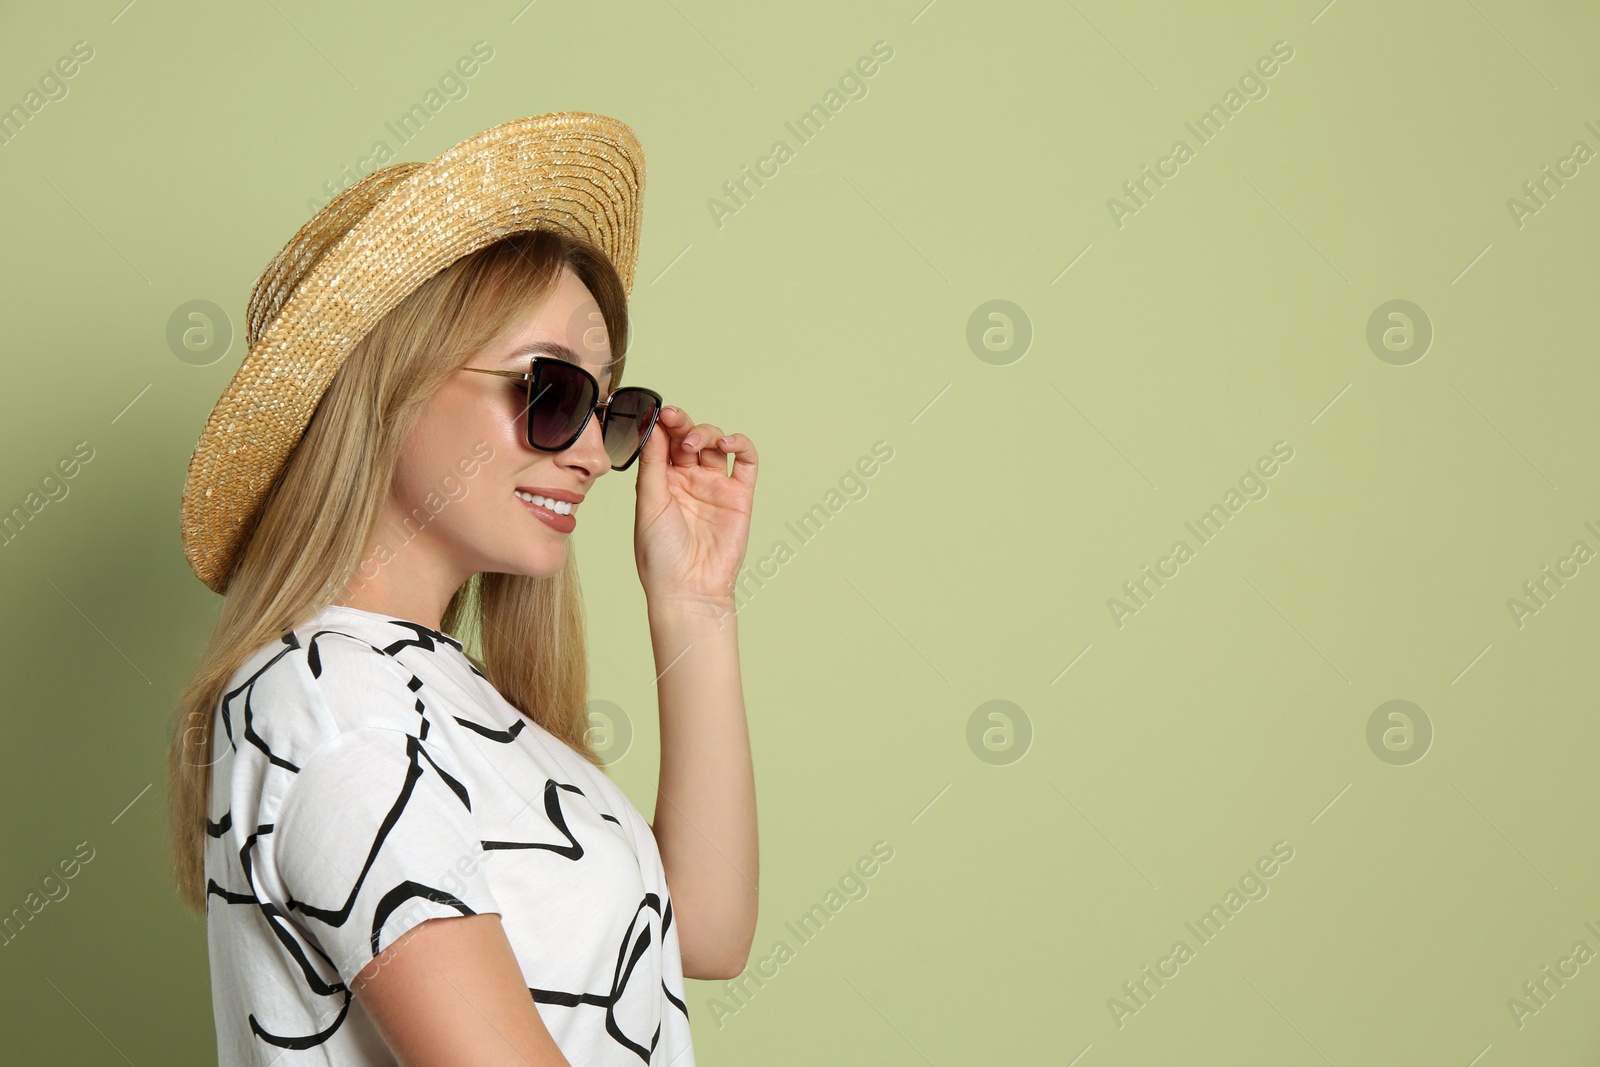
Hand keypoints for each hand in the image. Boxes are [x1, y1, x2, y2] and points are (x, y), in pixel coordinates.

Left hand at [634, 404, 757, 608]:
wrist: (688, 588)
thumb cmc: (661, 555)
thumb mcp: (649, 503)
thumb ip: (653, 464)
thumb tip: (651, 426)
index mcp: (662, 482)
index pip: (664, 442)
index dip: (662, 425)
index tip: (657, 414)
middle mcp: (689, 480)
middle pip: (689, 438)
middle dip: (682, 424)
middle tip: (674, 419)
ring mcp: (715, 486)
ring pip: (715, 443)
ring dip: (706, 433)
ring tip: (693, 444)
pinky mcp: (739, 495)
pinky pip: (746, 462)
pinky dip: (740, 444)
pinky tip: (727, 443)